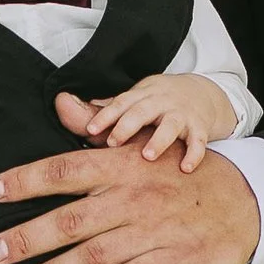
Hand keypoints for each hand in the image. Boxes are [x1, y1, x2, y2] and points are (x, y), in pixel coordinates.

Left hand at [0, 101, 260, 263]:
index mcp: (124, 164)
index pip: (66, 169)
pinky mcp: (179, 258)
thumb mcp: (142, 147)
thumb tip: (60, 103)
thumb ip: (97, 129)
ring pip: (99, 254)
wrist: (247, 199)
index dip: (26, 179)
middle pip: (73, 218)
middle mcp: (136, 196)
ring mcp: (158, 228)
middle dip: (28, 237)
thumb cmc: (180, 175)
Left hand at [81, 71, 237, 172]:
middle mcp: (160, 102)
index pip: (120, 102)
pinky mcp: (200, 127)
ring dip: (159, 139)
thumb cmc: (156, 104)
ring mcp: (181, 114)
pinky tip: (185, 168)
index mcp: (140, 96)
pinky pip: (199, 140)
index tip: (90, 130)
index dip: (105, 115)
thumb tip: (61, 103)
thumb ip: (100, 110)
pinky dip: (194, 153)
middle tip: (113, 142)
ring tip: (147, 155)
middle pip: (143, 110)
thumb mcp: (131, 102)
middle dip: (128, 125)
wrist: (201, 95)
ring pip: (171, 124)